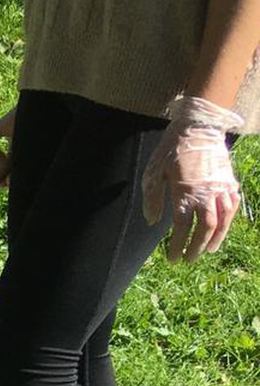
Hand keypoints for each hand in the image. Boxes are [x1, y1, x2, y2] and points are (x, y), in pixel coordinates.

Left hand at [142, 95, 244, 261]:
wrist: (198, 126)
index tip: (172, 258)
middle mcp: (206, 193)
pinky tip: (222, 227)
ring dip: (216, 238)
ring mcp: (221, 186)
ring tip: (207, 251)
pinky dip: (229, 219)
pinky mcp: (229, 180)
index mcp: (185, 193)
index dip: (178, 246)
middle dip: (197, 247)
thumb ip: (152, 199)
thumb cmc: (172, 149)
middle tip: (188, 260)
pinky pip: (233, 204)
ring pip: (224, 219)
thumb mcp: (154, 173)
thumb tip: (153, 221)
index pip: (183, 228)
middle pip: (206, 228)